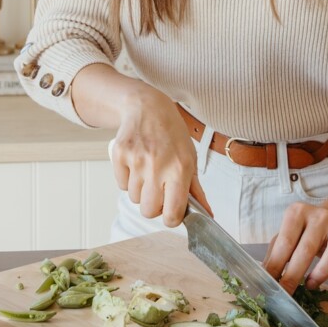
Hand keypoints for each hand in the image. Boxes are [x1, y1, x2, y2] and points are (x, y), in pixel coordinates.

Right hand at [108, 89, 211, 226]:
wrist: (148, 107)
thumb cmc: (172, 134)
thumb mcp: (191, 158)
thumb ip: (197, 190)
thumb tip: (207, 215)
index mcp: (180, 169)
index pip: (172, 214)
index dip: (171, 218)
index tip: (171, 212)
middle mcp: (158, 166)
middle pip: (148, 211)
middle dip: (154, 206)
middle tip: (159, 189)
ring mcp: (136, 160)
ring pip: (134, 199)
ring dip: (141, 190)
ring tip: (148, 170)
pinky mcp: (119, 155)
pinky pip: (121, 185)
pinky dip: (128, 179)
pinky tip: (136, 162)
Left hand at [263, 203, 327, 291]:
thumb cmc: (302, 232)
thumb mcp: (286, 236)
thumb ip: (276, 253)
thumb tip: (263, 276)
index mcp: (296, 213)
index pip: (284, 242)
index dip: (275, 266)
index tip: (268, 286)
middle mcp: (318, 215)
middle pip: (306, 248)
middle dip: (293, 275)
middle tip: (285, 295)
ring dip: (322, 271)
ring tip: (309, 285)